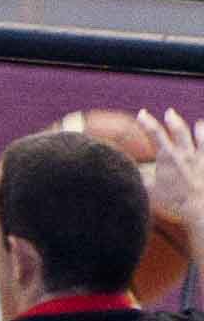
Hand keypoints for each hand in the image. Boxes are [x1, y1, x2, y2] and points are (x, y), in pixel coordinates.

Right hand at [137, 108, 203, 254]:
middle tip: (169, 113)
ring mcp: (199, 159)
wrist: (198, 207)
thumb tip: (124, 173)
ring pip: (200, 139)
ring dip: (199, 130)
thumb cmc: (171, 201)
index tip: (141, 114)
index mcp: (167, 156)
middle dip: (173, 120)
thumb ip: (138, 179)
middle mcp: (184, 153)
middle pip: (179, 131)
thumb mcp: (149, 190)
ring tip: (198, 125)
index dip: (146, 122)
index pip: (155, 133)